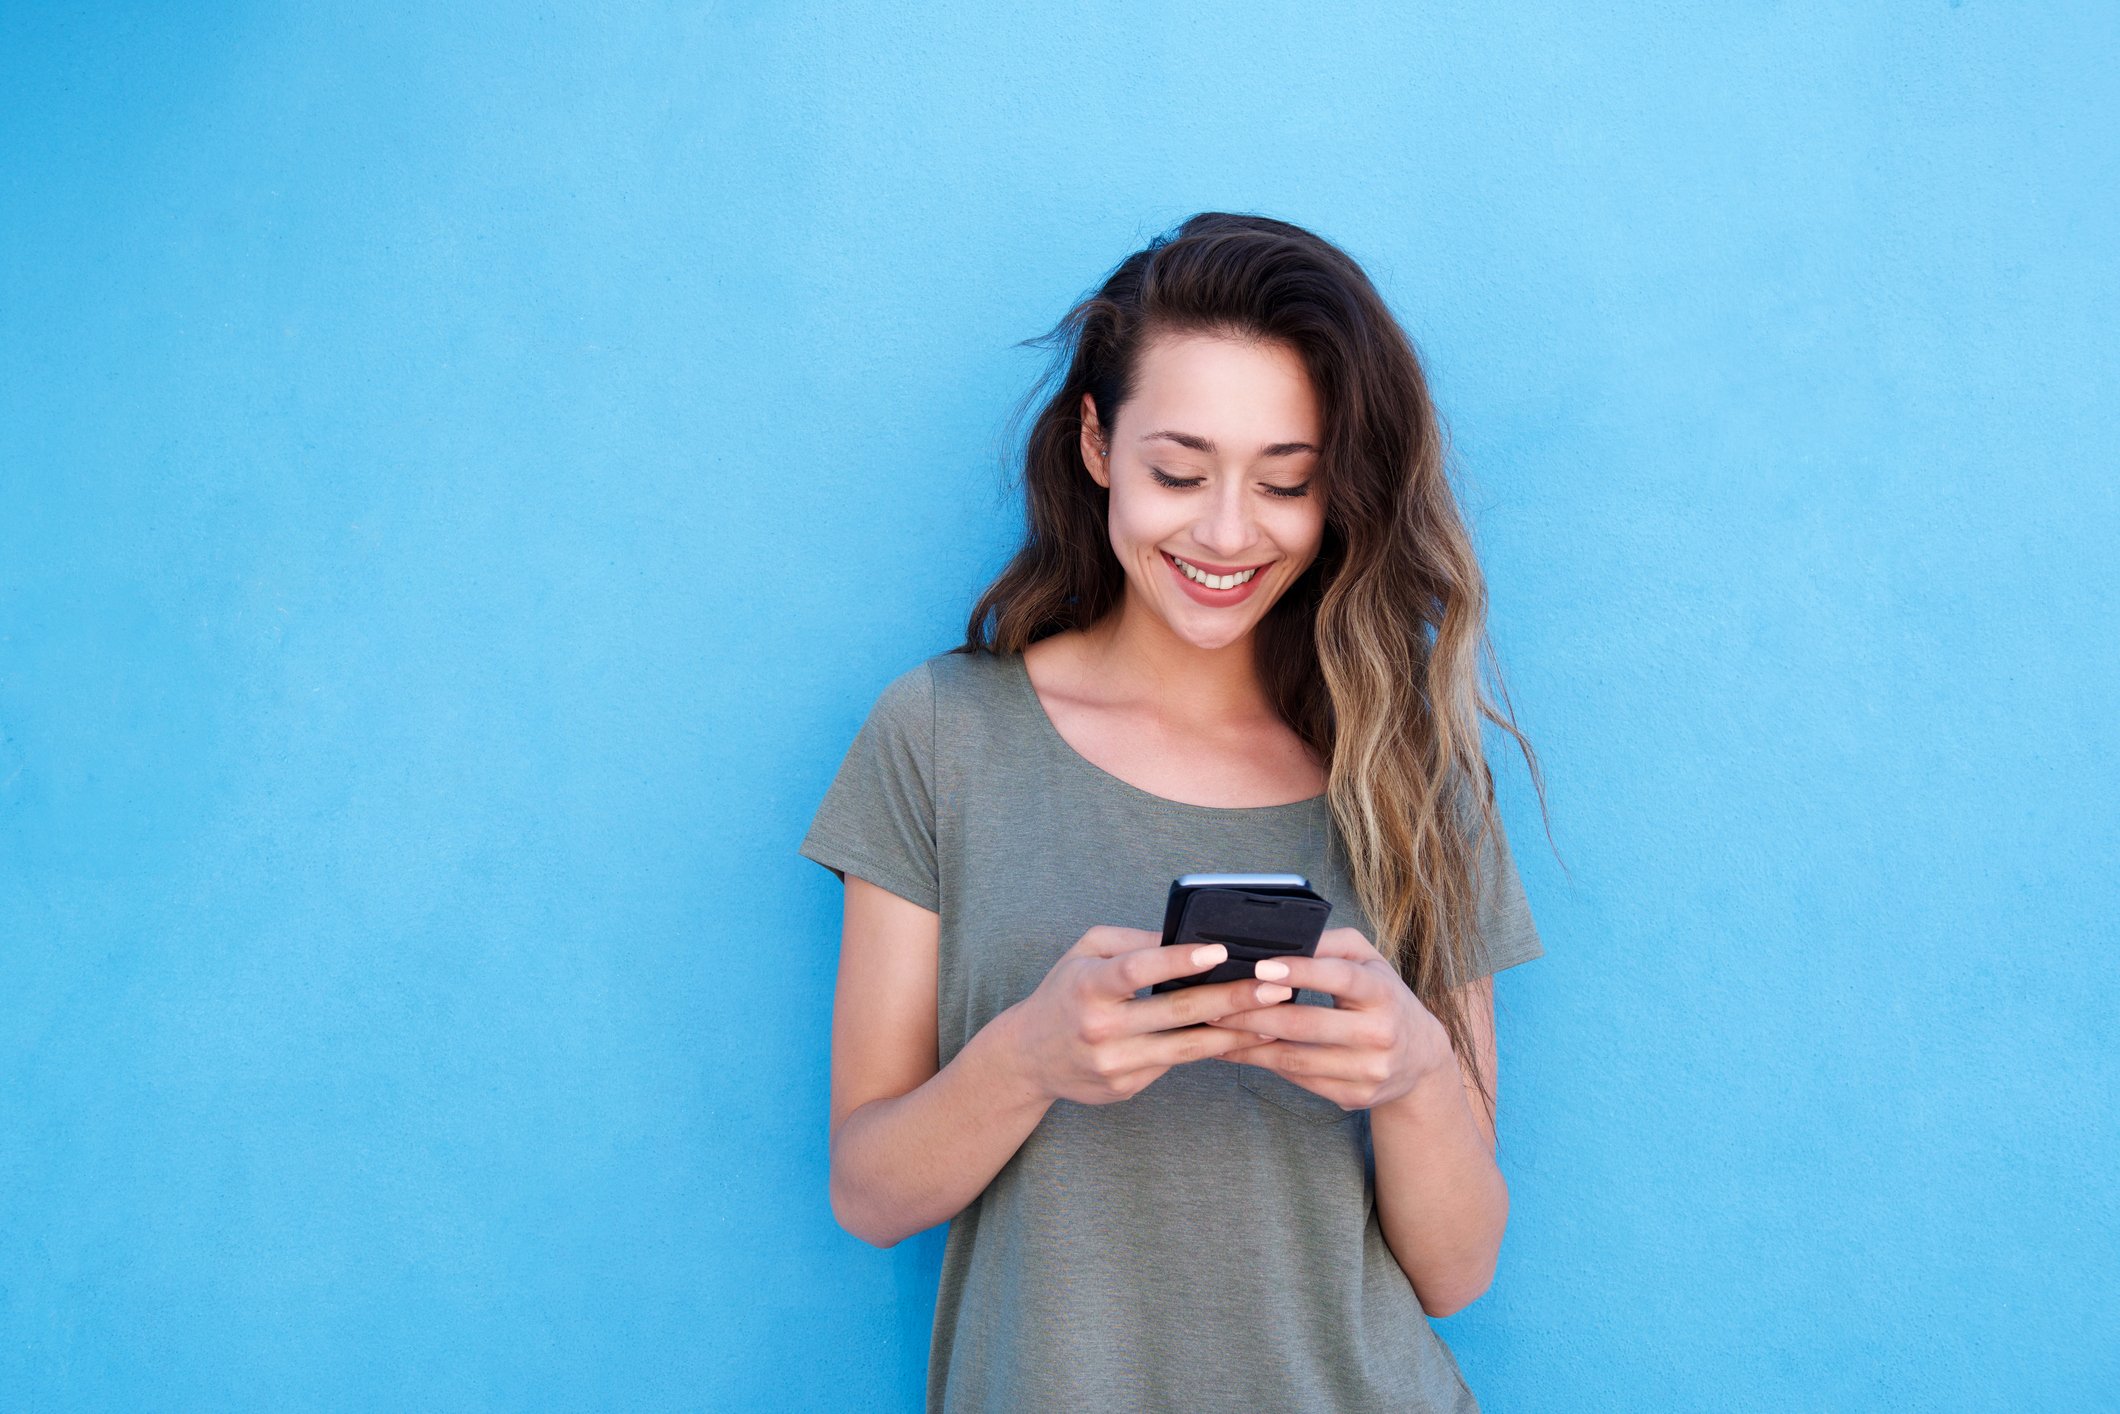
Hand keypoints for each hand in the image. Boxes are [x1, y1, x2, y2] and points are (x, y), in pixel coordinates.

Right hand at [1002, 926, 1294, 1105]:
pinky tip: (1241, 1039)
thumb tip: (1189, 935)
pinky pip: (1176, 1065)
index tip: (1220, 951)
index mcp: (1087, 985)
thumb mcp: (1086, 953)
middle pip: (1174, 1012)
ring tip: (1275, 1018)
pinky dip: (1210, 1050)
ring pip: (1185, 1046)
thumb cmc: (1066, 992)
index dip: (1178, 960)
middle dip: (1230, 997)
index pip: (1137, 970)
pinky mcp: (1125, 1087)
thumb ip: (1134, 941)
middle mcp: (1099, 1027)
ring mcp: (1113, 1063)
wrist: (1029, 1057)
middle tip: (1275, 987)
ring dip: (1235, 1032)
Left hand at [1207, 927, 1454, 1111]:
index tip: (1260, 966)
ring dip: (1248, 1043)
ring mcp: (1368, 1070)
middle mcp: (1380, 1033)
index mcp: (1383, 991)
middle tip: (1213, 1002)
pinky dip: (1263, 1063)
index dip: (1300, 971)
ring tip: (1215, 1027)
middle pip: (1307, 1025)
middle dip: (1253, 1013)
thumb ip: (1330, 945)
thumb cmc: (1382, 996)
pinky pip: (1299, 1080)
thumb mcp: (1368, 961)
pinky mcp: (1355, 1096)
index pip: (1340, 978)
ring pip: (1295, 1059)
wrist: (1420, 1057)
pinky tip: (1237, 1050)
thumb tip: (1281, 936)